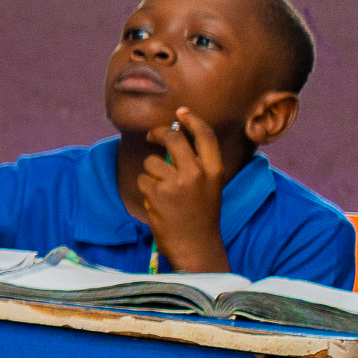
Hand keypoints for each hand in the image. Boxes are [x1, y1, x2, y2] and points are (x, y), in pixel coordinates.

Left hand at [136, 107, 233, 269]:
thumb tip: (175, 136)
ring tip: (162, 192)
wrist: (196, 245)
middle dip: (158, 133)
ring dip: (151, 173)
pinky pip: (143, 180)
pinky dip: (146, 189)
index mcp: (215, 170)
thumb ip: (196, 164)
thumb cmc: (201, 216)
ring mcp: (177, 182)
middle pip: (173, 138)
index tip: (181, 112)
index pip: (205, 135)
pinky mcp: (157, 193)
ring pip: (152, 162)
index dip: (192, 120)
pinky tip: (157, 203)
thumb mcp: (209, 187)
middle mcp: (197, 173)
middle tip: (150, 135)